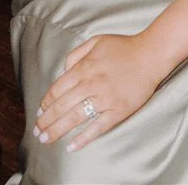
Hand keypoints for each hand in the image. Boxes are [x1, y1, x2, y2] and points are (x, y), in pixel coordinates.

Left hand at [34, 32, 162, 152]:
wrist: (150, 55)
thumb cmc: (123, 47)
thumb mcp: (95, 42)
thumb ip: (76, 55)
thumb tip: (63, 71)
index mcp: (84, 67)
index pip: (58, 89)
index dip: (46, 103)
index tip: (40, 112)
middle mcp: (91, 84)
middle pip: (62, 106)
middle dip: (46, 121)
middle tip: (37, 131)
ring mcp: (104, 99)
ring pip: (75, 118)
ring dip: (57, 130)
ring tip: (46, 139)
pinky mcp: (117, 111)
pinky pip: (97, 127)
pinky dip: (84, 138)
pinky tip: (72, 146)